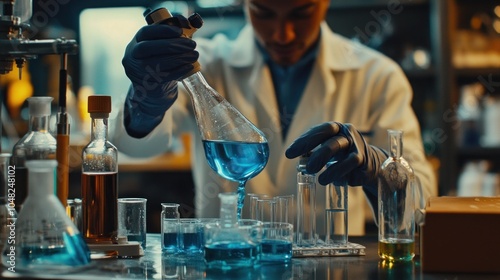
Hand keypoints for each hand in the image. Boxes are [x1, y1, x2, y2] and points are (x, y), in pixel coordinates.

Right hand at [122, 18, 198, 136]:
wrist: (152, 90)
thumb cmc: (159, 63)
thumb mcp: (161, 48)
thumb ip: (172, 36)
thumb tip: (189, 24)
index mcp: (136, 42)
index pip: (145, 32)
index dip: (163, 30)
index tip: (180, 31)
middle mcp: (133, 56)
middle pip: (149, 47)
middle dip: (173, 45)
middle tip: (192, 44)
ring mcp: (138, 72)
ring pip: (158, 63)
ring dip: (180, 58)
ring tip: (194, 55)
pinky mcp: (148, 84)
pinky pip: (165, 76)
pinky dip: (180, 70)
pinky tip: (190, 66)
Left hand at [285, 122, 387, 189]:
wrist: (368, 162)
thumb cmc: (340, 153)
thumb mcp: (326, 148)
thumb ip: (311, 150)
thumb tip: (291, 154)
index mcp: (335, 128)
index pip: (320, 131)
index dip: (304, 141)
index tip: (289, 153)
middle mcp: (347, 135)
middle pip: (332, 142)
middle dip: (318, 156)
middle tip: (307, 169)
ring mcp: (357, 147)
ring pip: (345, 158)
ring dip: (332, 170)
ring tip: (321, 180)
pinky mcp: (363, 161)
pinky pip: (352, 168)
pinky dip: (342, 175)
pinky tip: (335, 182)